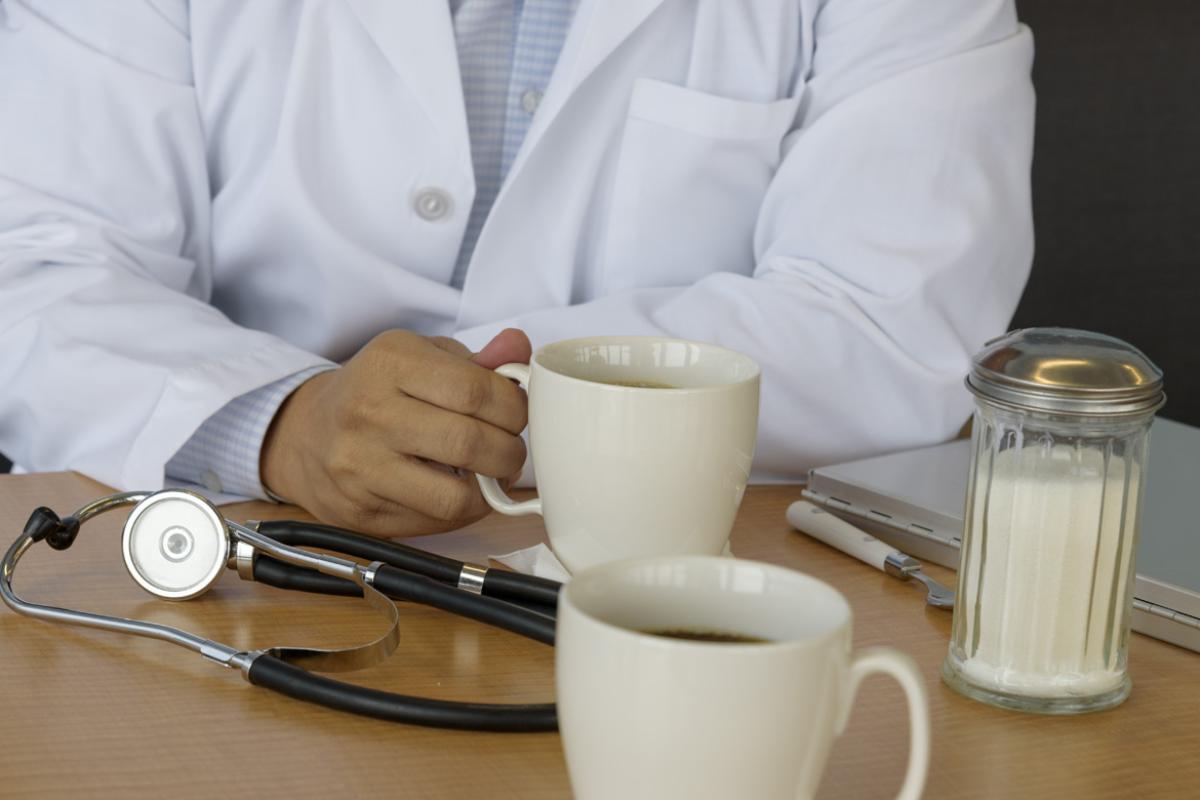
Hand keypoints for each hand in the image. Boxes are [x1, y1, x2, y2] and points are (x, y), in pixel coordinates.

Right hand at [260, 328, 531, 535]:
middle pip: (469, 443)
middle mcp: (369, 413)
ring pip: (454, 497)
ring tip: (488, 472)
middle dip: (509, 452)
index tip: (517, 414)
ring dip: (488, 489)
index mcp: (389, 362)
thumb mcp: (421, 357)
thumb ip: (477, 359)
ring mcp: (360, 467)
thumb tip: (519, 347)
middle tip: (509, 448)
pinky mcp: (361, 512)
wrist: (307, 434)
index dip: (514, 409)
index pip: (475, 391)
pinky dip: (460, 510)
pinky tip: (456, 489)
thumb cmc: (378, 390)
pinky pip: (435, 522)